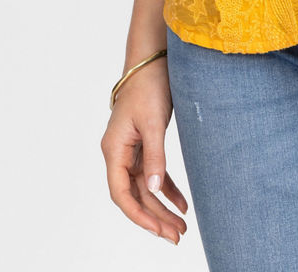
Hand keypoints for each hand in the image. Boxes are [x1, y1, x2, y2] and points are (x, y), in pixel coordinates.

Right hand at [101, 61, 188, 245]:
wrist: (152, 60)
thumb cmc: (149, 86)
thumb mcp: (154, 122)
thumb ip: (155, 156)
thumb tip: (155, 190)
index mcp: (114, 149)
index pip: (121, 193)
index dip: (138, 214)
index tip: (157, 230)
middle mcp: (119, 153)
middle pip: (135, 194)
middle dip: (155, 217)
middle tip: (176, 236)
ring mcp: (131, 150)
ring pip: (146, 187)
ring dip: (162, 207)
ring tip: (181, 227)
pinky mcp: (144, 144)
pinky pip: (155, 173)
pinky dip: (168, 188)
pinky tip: (182, 203)